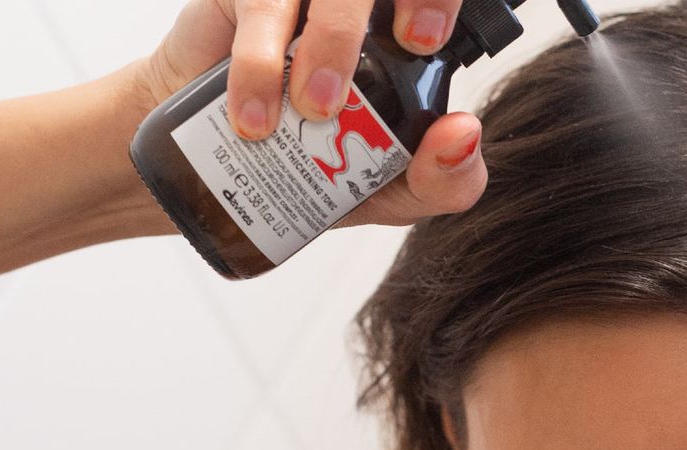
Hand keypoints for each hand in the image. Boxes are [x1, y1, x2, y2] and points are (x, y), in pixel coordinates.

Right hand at [135, 0, 484, 225]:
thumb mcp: (394, 194)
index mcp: (402, 37)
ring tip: (314, 109)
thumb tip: (464, 133)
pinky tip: (257, 116)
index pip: (434, 1)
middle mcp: (357, 9)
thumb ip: (446, 178)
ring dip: (329, 41)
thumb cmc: (317, 170)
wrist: (222, 181)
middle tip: (399, 53)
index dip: (437, 2)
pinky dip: (257, 63)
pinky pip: (256, 5)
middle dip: (396, 5)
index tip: (424, 41)